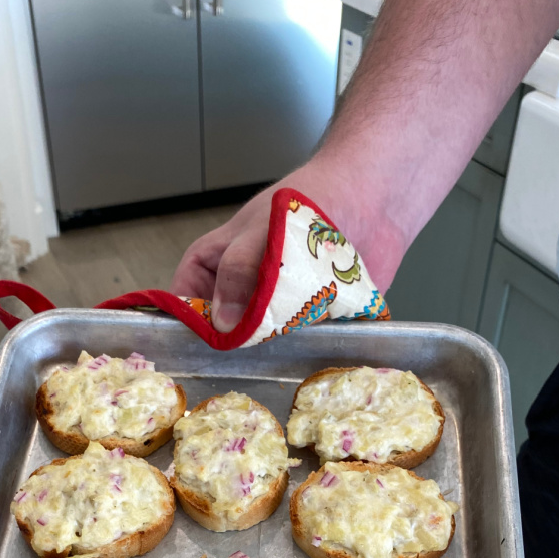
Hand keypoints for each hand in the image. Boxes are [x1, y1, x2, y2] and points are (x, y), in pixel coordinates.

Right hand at [170, 157, 407, 331]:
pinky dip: (304, 350)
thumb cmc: (310, 199)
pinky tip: (311, 352)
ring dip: (270, 352)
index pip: (184, 301)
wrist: (374, 197)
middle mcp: (242, 290)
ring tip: (279, 353)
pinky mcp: (309, 320)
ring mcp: (275, 308)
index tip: (196, 346)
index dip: (186, 323)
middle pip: (221, 330)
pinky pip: (298, 346)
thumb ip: (237, 273)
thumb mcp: (262, 231)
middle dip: (231, 345)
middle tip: (241, 360)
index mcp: (217, 264)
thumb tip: (222, 323)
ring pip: (260, 344)